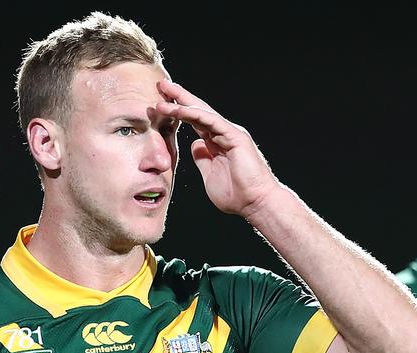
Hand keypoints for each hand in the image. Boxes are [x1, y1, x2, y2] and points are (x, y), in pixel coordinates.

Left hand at [156, 79, 279, 216]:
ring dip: (181, 102)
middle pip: (197, 110)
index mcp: (217, 142)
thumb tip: (195, 146)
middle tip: (161, 84)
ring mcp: (230, 133)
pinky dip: (194, 113)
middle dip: (179, 97)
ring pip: (202, 112)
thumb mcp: (209, 175)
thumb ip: (202, 159)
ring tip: (163, 92)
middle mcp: (224, 134)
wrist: (255, 203)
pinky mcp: (235, 136)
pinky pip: (211, 121)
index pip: (194, 121)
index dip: (178, 112)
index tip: (160, 104)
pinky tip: (179, 109)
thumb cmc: (236, 195)